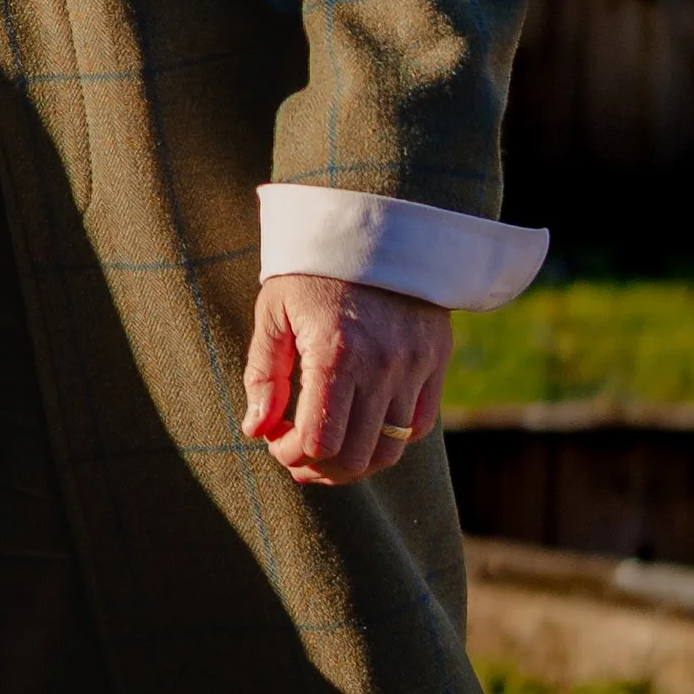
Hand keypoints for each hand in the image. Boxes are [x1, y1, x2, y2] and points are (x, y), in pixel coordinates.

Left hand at [241, 274, 451, 487]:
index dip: (290, 454)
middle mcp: (382, 366)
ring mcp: (415, 366)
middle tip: (297, 456)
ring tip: (329, 451)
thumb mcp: (274, 313)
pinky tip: (362, 425)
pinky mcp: (436, 361)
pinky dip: (389, 438)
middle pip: (354, 457)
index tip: (275, 441)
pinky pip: (418, 425)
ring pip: (389, 450)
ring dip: (354, 464)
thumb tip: (257, 430)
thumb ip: (264, 375)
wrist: (373, 225)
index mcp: (336, 353)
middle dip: (318, 468)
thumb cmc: (312, 269)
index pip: (318, 442)